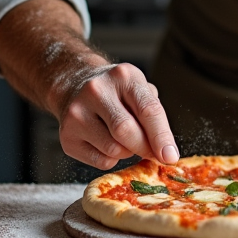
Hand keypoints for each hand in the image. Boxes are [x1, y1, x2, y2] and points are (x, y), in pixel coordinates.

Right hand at [56, 63, 179, 169]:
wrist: (76, 86)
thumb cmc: (117, 93)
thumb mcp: (139, 90)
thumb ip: (154, 116)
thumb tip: (166, 151)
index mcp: (123, 76)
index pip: (148, 110)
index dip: (162, 136)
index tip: (170, 156)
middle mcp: (97, 91)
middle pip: (127, 131)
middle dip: (145, 148)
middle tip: (154, 154)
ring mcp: (77, 113)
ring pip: (114, 149)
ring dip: (128, 152)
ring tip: (125, 140)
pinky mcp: (67, 135)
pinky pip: (100, 161)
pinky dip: (111, 159)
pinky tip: (107, 144)